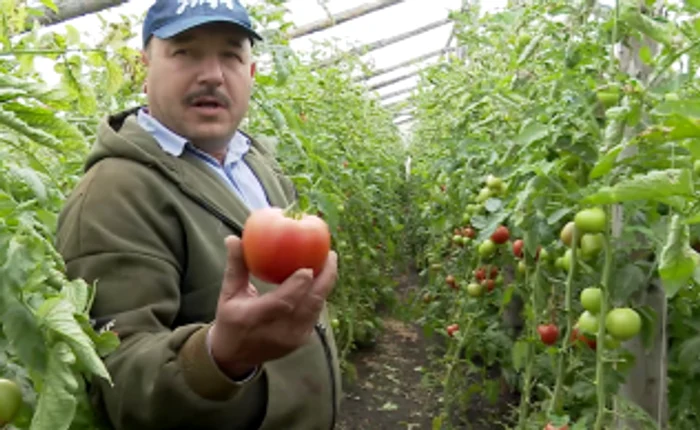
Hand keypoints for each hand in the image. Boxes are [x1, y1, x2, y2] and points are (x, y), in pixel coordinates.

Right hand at [209, 235, 337, 378]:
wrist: (235, 356)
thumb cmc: (231, 318)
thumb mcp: (229, 294)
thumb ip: (236, 266)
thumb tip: (234, 238)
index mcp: (255, 319)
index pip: (282, 303)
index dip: (298, 286)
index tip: (308, 267)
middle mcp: (278, 332)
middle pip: (309, 304)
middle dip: (324, 278)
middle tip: (330, 254)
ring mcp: (292, 338)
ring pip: (316, 308)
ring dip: (326, 284)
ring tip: (330, 262)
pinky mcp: (301, 340)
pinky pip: (315, 313)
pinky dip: (320, 295)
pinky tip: (324, 278)